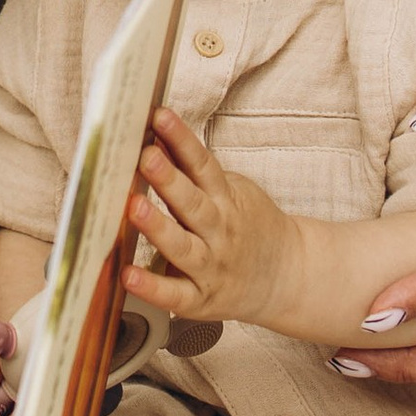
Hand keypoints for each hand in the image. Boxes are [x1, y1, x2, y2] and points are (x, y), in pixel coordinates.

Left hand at [126, 107, 303, 328]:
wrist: (287, 276)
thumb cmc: (249, 227)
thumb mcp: (233, 192)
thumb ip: (196, 174)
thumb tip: (152, 141)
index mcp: (227, 200)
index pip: (203, 165)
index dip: (182, 140)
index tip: (159, 116)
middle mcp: (219, 231)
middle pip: (192, 203)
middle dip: (168, 178)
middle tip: (144, 155)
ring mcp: (212, 266)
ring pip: (183, 246)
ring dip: (158, 227)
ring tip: (133, 207)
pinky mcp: (201, 299)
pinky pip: (175, 294)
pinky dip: (152, 287)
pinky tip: (128, 274)